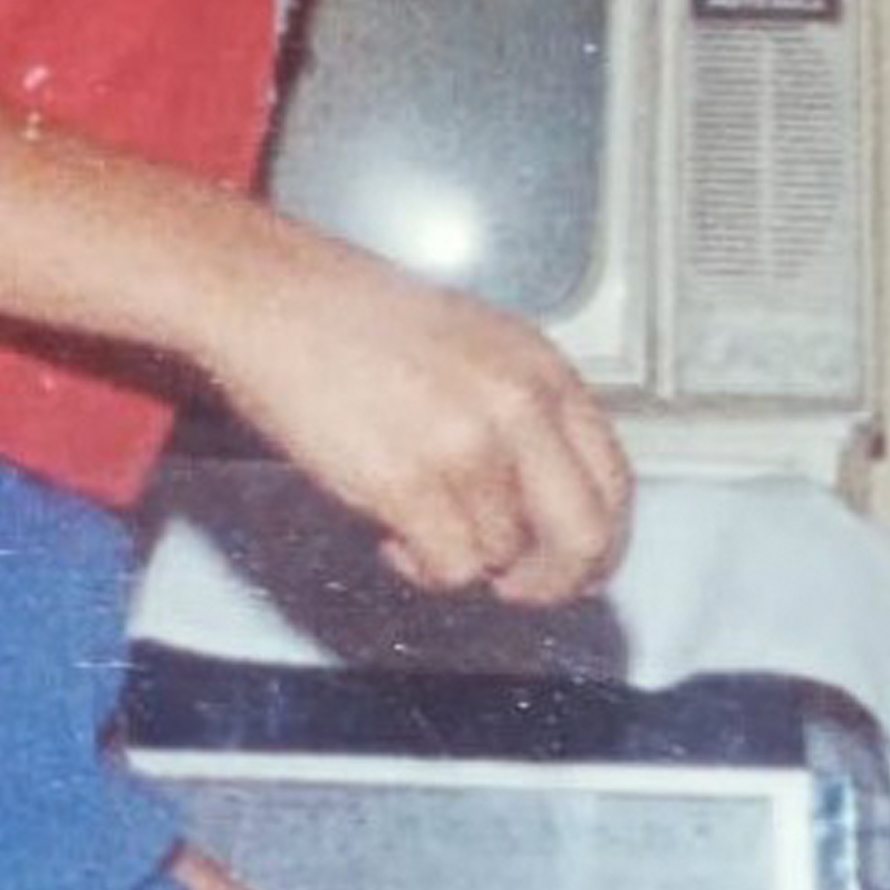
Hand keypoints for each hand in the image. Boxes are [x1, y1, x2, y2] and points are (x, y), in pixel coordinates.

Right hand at [215, 244, 633, 604]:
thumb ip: (528, 414)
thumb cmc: (360, 322)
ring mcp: (466, 444)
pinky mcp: (409, 482)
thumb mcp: (480, 348)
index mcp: (543, 368)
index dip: (604, 542)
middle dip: (556, 581)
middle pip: (583, 534)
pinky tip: (394, 537)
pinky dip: (424, 570)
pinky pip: (451, 569)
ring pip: (504, 557)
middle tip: (519, 588)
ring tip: (417, 523)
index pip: (614, 480)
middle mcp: (518, 405)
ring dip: (463, 560)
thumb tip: (554, 500)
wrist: (275, 301)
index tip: (582, 569)